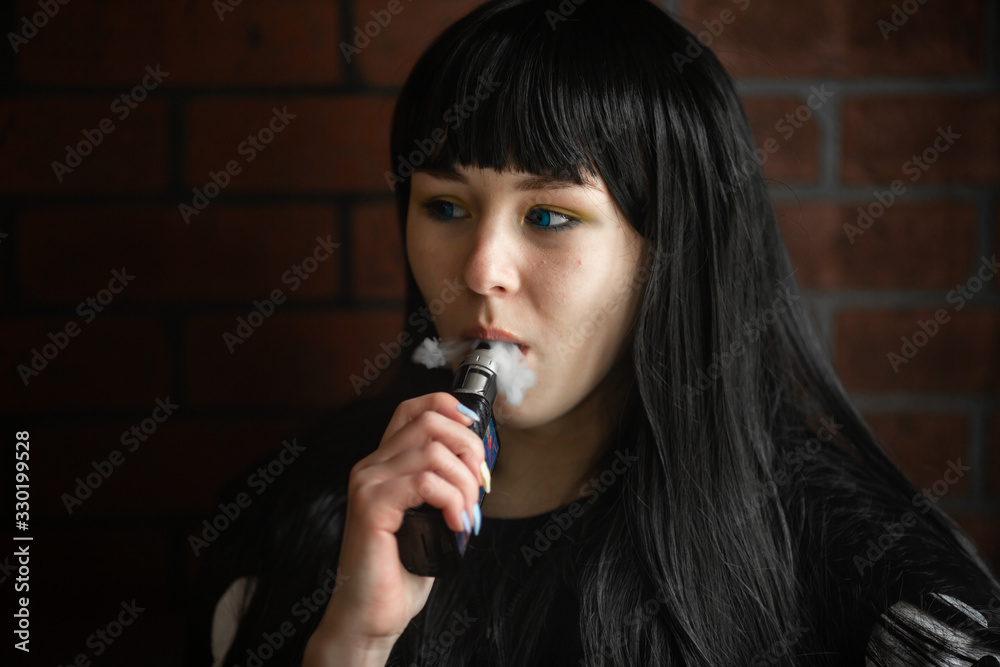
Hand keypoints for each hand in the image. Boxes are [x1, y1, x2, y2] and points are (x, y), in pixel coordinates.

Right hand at [304, 392, 485, 664]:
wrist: (370, 616)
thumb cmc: (400, 571)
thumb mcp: (429, 518)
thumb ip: (443, 486)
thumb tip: (480, 464)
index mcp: (383, 465)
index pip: (413, 410)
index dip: (448, 407)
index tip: (474, 432)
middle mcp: (371, 467)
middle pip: (429, 423)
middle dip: (468, 448)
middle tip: (480, 487)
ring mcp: (368, 484)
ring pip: (433, 452)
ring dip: (465, 483)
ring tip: (468, 515)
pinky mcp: (371, 506)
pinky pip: (425, 482)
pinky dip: (452, 501)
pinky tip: (456, 524)